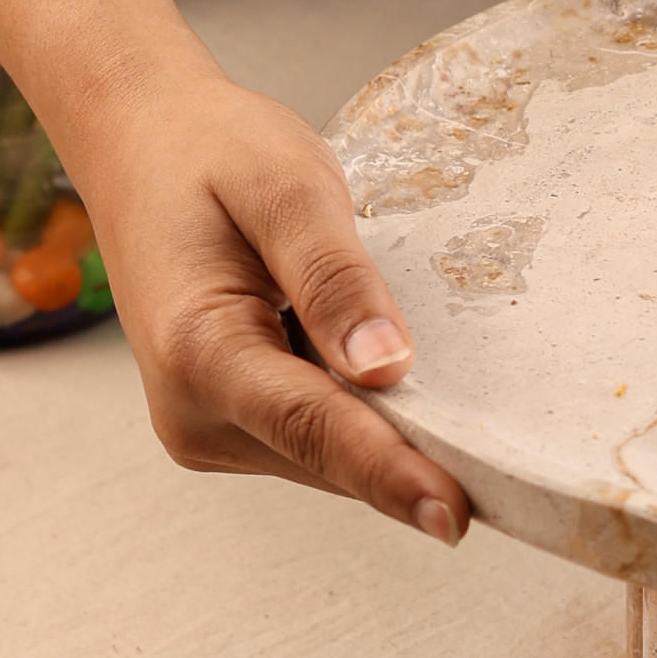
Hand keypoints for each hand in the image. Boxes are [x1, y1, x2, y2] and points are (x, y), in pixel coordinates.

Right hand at [78, 68, 473, 541]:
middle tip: (511, 456)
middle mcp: (193, 409)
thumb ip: (335, 277)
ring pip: (331, 455)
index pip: (313, 426)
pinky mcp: (232, 421)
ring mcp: (208, 424)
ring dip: (392, 431)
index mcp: (196, 349)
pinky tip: (389, 367)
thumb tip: (385, 368)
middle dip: (414, 455)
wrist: (145, 144)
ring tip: (440, 376)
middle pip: (332, 454)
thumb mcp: (286, 187)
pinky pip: (320, 436)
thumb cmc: (212, 152)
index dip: (390, 472)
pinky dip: (366, 415)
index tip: (454, 513)